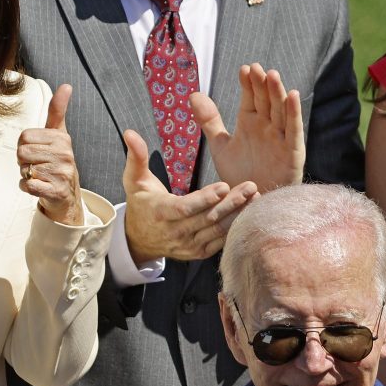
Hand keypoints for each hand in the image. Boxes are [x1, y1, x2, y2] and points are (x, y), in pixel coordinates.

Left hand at [19, 84, 82, 225]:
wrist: (67, 195)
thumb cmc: (57, 162)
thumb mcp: (58, 134)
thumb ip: (58, 110)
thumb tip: (66, 85)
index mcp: (62, 138)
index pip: (24, 137)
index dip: (25, 146)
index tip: (38, 151)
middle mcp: (65, 154)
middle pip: (22, 152)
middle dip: (25, 161)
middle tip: (39, 166)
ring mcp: (62, 173)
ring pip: (24, 169)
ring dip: (26, 175)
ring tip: (41, 176)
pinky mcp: (57, 190)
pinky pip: (28, 185)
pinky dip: (27, 187)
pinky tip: (39, 186)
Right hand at [120, 130, 256, 263]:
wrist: (140, 239)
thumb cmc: (141, 203)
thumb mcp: (134, 180)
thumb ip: (135, 157)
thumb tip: (130, 133)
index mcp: (160, 213)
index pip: (184, 208)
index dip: (204, 199)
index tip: (223, 186)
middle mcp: (175, 233)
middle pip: (207, 219)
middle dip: (230, 203)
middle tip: (250, 186)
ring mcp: (188, 245)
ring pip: (216, 231)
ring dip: (237, 214)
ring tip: (256, 197)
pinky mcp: (199, 252)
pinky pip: (220, 241)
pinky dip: (236, 227)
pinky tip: (250, 212)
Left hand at [192, 63, 303, 193]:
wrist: (250, 205)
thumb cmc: (238, 175)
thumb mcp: (220, 146)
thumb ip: (209, 121)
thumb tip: (193, 94)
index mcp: (250, 123)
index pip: (250, 98)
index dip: (248, 84)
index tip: (243, 69)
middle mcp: (266, 127)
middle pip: (266, 100)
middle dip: (262, 84)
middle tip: (257, 68)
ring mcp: (280, 138)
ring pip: (280, 111)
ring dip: (278, 93)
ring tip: (272, 75)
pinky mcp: (292, 152)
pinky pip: (294, 130)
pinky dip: (294, 113)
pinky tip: (293, 95)